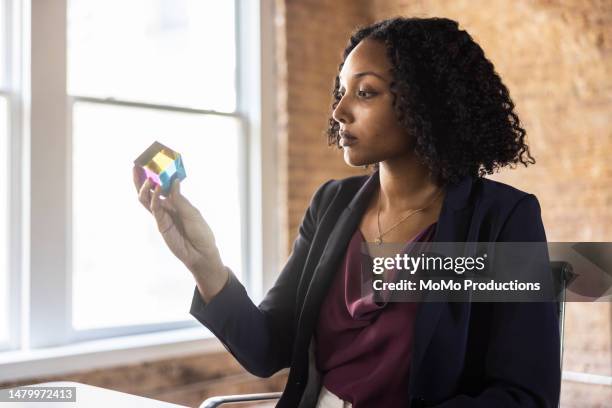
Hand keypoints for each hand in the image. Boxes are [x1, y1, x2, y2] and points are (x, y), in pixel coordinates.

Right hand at [133, 166, 227, 298]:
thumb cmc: (201, 233)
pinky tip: (156, 188)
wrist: (201, 253)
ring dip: (144, 187)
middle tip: (137, 165)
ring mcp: (162, 216)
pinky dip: (154, 197)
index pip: (163, 185)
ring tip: (144, 174)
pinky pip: (154, 209)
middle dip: (142, 179)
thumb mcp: (193, 213)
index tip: (152, 162)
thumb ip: (180, 199)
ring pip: (147, 199)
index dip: (157, 175)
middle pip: (149, 191)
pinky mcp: (161, 225)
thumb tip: (173, 181)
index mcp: (176, 202)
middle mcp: (167, 207)